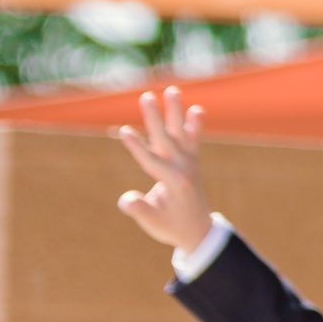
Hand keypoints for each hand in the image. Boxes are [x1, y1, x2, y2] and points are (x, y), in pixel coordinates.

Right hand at [116, 86, 214, 252]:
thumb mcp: (153, 223)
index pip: (151, 159)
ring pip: (180, 132)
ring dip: (175, 111)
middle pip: (166, 137)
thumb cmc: (172, 227)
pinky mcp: (192, 163)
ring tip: (172, 90)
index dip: (136, 145)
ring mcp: (189, 163)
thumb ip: (140, 210)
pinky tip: (196, 110)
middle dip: (154, 117)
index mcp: (173, 181)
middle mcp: (184, 167)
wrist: (199, 231)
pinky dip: (194, 125)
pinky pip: (193, 140)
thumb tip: (126, 200)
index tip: (124, 130)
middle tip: (146, 97)